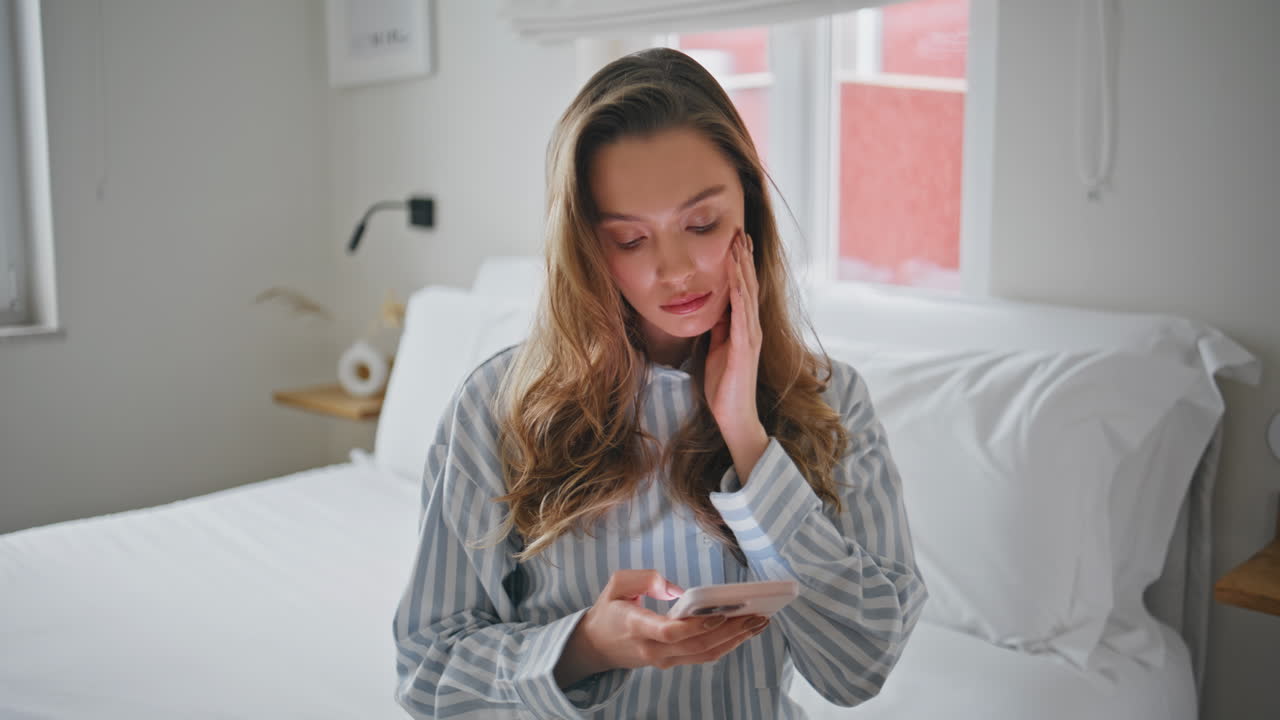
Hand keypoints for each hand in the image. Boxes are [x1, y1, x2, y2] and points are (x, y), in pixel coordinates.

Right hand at [555, 570, 768, 686]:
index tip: (719, 614)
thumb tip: (676, 589)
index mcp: (636, 626)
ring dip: (734, 640)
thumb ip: (644, 578)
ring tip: (758, 622)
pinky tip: (743, 631)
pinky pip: (702, 656)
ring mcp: (663, 660)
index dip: (697, 626)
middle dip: (730, 631)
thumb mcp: (617, 584)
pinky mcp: (672, 662)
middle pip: (697, 646)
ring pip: (704, 654)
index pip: (669, 633)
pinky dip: (726, 645)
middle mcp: (652, 649)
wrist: (596, 645)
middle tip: (756, 614)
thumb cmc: (609, 610)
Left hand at [705, 229, 762, 441]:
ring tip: (738, 245)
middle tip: (739, 231)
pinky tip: (736, 279)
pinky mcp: (745, 348)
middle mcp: (752, 327)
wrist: (734, 414)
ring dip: (742, 269)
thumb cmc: (725, 385)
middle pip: (749, 284)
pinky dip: (739, 295)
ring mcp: (751, 336)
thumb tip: (717, 308)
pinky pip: (742, 316)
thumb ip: (720, 328)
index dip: (740, 264)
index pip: (744, 288)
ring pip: (748, 294)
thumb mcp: (717, 348)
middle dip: (743, 258)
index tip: (735, 241)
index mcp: (744, 327)